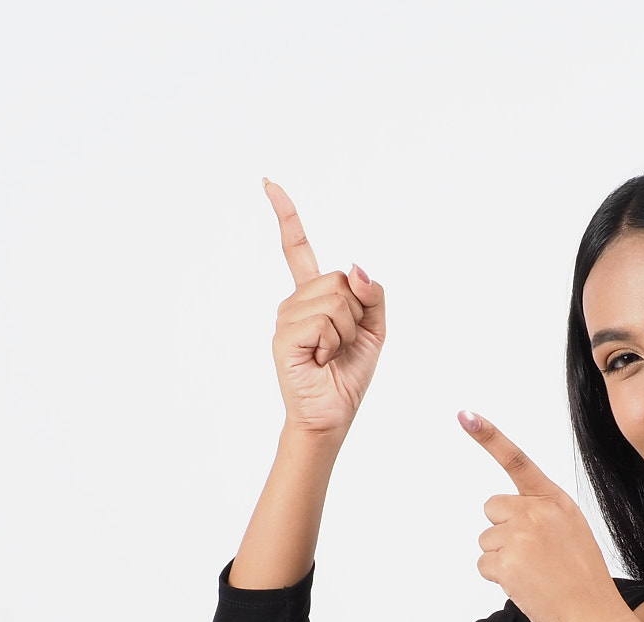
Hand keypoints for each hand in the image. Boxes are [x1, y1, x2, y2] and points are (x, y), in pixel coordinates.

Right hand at [265, 180, 386, 437]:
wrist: (333, 415)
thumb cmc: (349, 374)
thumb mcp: (375, 328)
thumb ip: (372, 294)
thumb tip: (355, 267)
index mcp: (314, 296)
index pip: (297, 248)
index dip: (286, 215)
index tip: (268, 183)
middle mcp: (295, 302)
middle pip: (339, 280)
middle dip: (355, 314)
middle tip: (342, 344)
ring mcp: (286, 317)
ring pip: (335, 300)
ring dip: (346, 332)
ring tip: (330, 354)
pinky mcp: (284, 337)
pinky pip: (324, 322)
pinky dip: (333, 344)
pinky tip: (319, 360)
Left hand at [460, 411, 631, 621]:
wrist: (595, 617)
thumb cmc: (583, 580)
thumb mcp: (571, 532)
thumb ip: (543, 514)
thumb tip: (508, 514)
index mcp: (556, 500)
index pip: (518, 461)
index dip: (489, 436)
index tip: (466, 415)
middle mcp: (538, 512)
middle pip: (492, 507)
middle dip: (502, 529)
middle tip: (532, 555)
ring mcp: (521, 536)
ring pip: (487, 539)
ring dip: (502, 558)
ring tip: (535, 574)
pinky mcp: (507, 562)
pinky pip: (485, 565)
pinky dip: (499, 578)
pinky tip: (526, 586)